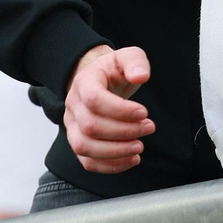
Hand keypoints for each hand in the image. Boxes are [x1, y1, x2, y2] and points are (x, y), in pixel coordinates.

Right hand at [65, 45, 153, 173]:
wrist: (100, 81)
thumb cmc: (114, 71)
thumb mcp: (128, 57)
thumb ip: (136, 62)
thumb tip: (141, 76)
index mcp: (84, 83)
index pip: (94, 99)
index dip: (120, 110)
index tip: (144, 112)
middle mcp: (73, 106)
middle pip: (91, 127)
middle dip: (124, 131)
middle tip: (149, 127)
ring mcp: (73, 127)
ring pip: (84, 147)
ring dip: (116, 152)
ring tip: (140, 146)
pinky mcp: (79, 142)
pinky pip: (87, 162)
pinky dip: (110, 166)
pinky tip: (132, 159)